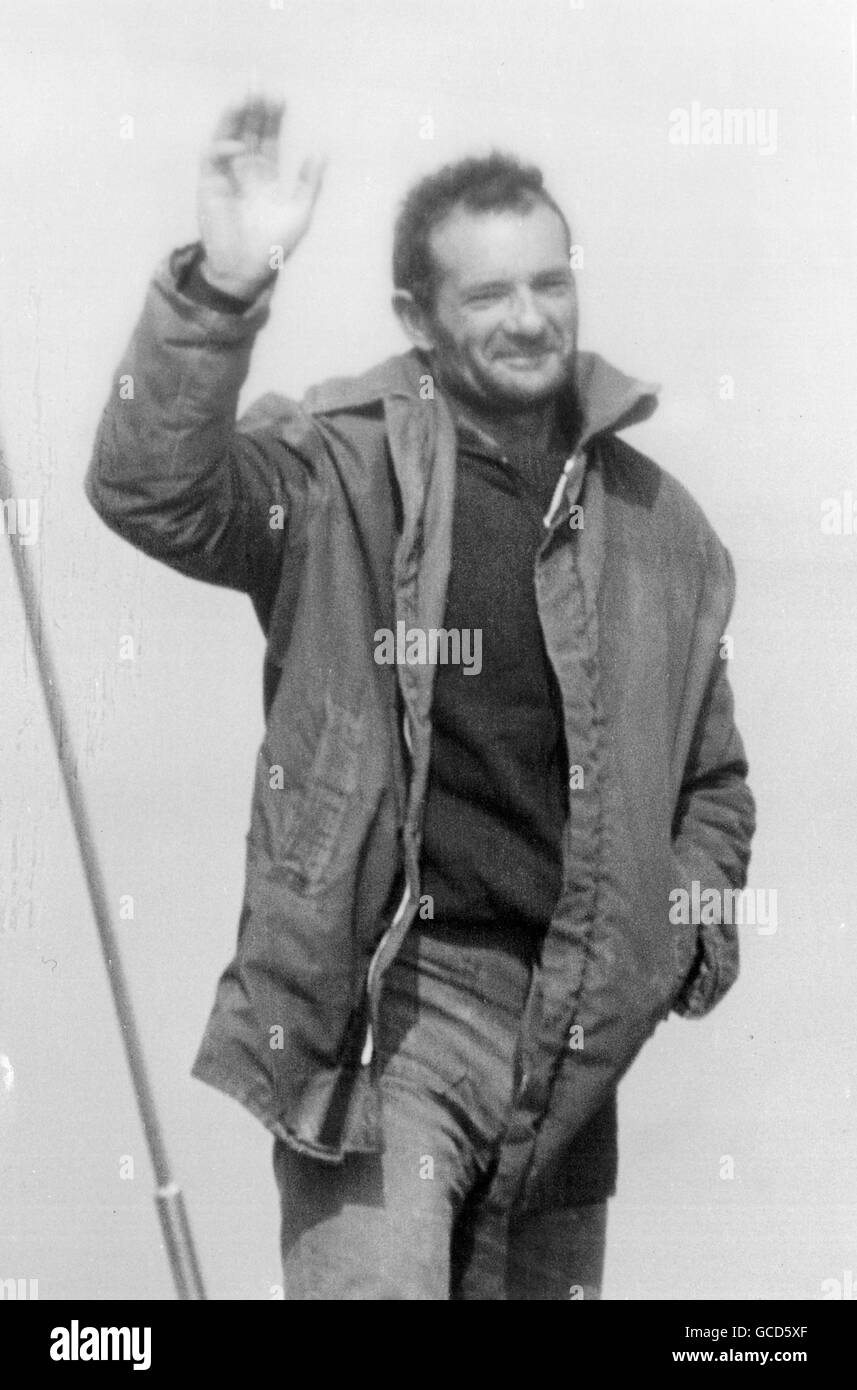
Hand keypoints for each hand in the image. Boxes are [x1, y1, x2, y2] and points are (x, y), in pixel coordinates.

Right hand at [197, 96, 324, 299]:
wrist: (248, 272)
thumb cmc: (274, 247)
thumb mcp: (300, 212)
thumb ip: (309, 183)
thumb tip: (320, 151)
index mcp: (266, 175)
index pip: (268, 137)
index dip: (273, 116)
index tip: (280, 96)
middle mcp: (244, 170)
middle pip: (248, 130)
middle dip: (253, 107)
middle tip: (259, 82)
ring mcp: (225, 176)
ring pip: (227, 136)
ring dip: (234, 116)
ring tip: (244, 96)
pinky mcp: (209, 186)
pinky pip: (212, 159)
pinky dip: (224, 150)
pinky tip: (240, 147)